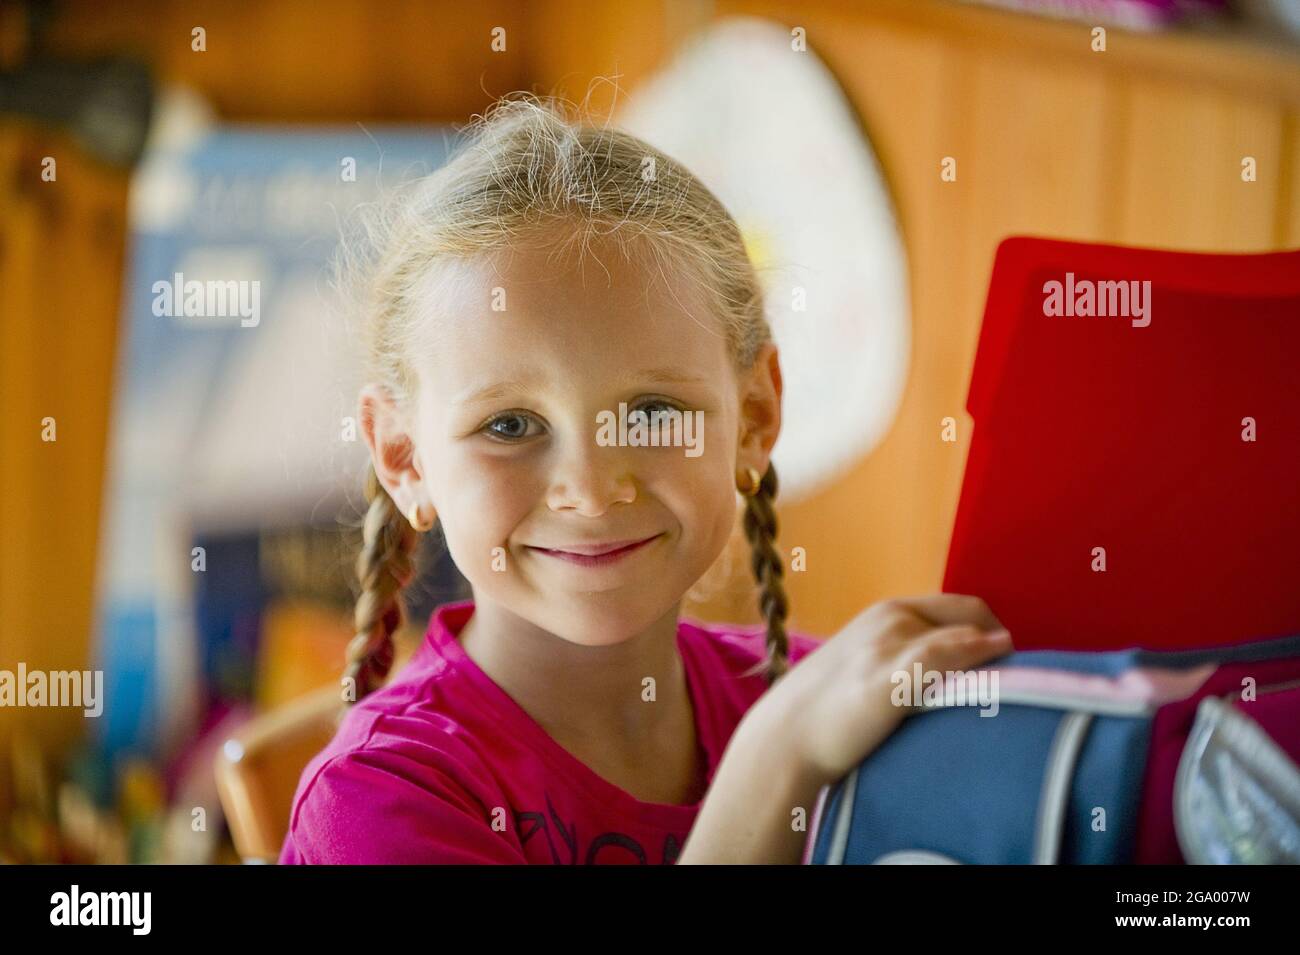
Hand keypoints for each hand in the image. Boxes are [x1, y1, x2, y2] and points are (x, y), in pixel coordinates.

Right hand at [744, 594, 1012, 784]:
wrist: (785, 739)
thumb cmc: (826, 710)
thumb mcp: (866, 664)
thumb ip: (903, 655)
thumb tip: (948, 670)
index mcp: (885, 612)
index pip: (960, 606)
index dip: (990, 630)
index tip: (1007, 660)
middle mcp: (889, 619)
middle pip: (969, 615)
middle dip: (999, 639)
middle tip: (1019, 674)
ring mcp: (888, 646)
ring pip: (961, 634)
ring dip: (996, 653)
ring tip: (1022, 681)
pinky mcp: (888, 679)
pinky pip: (944, 658)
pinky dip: (976, 659)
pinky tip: (998, 676)